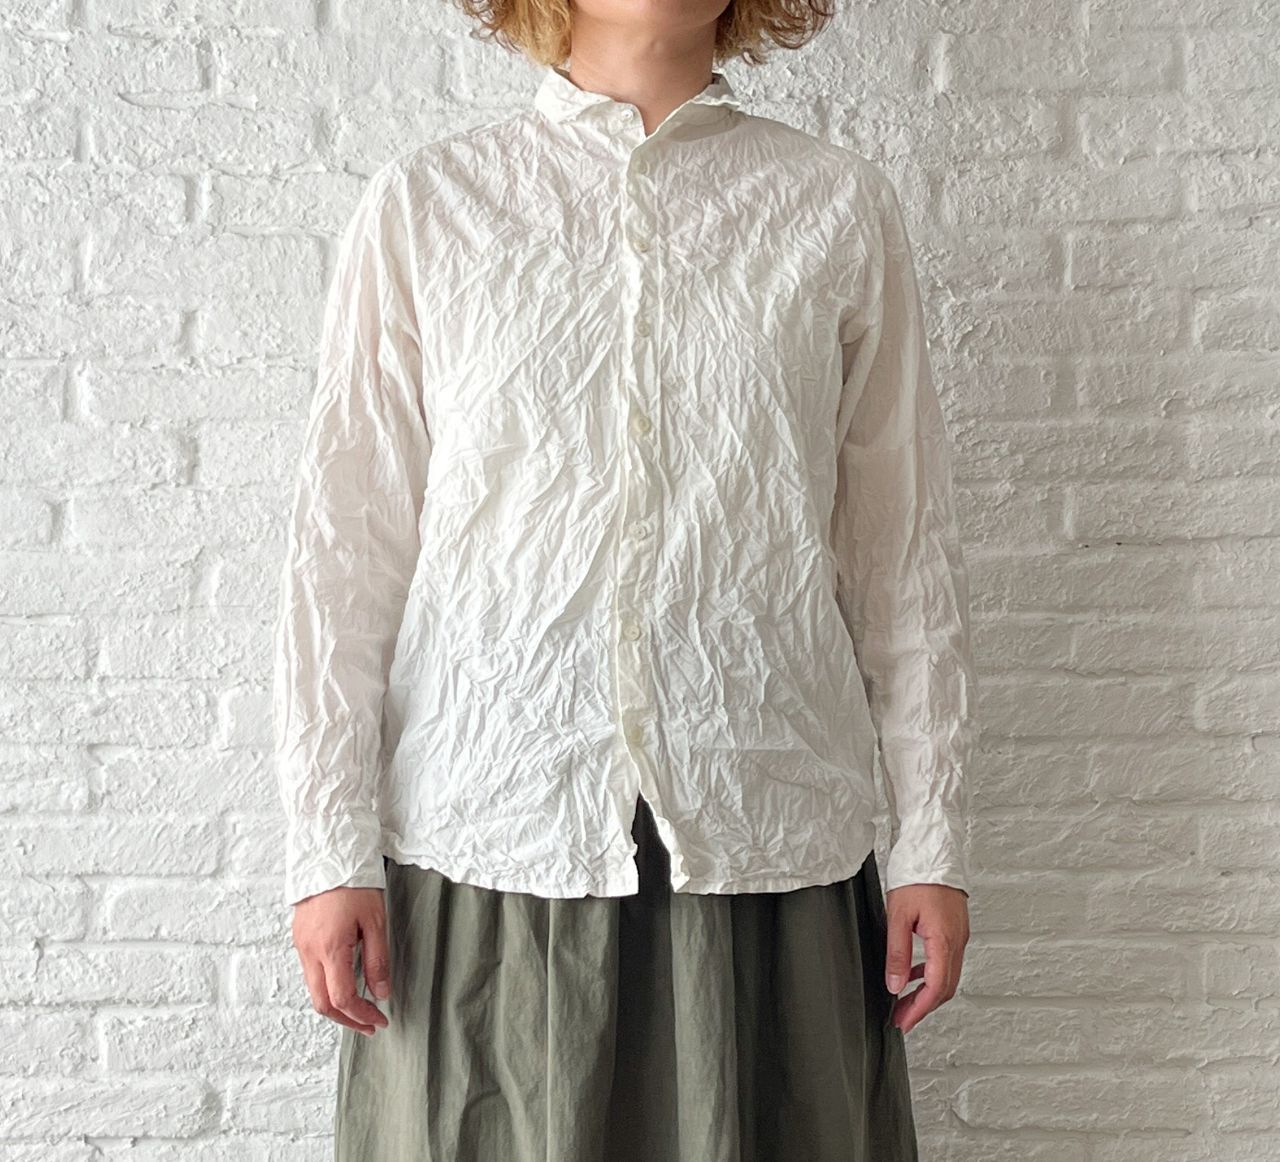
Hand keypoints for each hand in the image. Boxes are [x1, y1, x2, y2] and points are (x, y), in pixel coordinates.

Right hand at [291, 887, 391, 1036]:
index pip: (342, 998)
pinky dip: (326, 987)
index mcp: (330, 948)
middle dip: (346, 1020)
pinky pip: (309, 974)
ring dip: (335, 1006)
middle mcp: (310, 951)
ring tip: (360, 1008)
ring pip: (313, 991)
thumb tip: (381, 993)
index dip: (362, 1015)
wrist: (328, 855)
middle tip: (369, 1024)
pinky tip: (343, 983)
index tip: (379, 1019)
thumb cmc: (354, 883)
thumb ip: (377, 960)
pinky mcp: (299, 938)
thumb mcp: (376, 921)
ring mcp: (301, 946)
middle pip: (322, 1004)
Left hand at [883, 882, 968, 1033]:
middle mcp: (957, 940)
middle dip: (923, 1007)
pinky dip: (931, 973)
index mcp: (945, 940)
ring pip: (948, 975)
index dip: (919, 1010)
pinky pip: (946, 960)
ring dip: (928, 992)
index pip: (936, 988)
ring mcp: (959, 935)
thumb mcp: (897, 915)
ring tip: (904, 1001)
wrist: (933, 850)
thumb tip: (895, 985)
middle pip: (945, 987)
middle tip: (902, 1018)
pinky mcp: (955, 928)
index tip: (903, 1022)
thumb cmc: (917, 875)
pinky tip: (914, 974)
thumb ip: (897, 953)